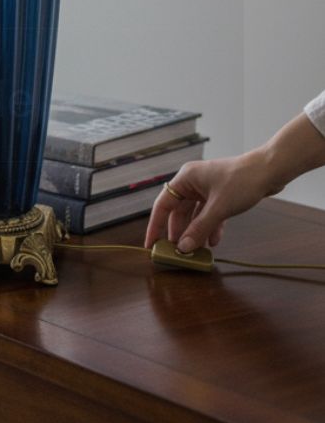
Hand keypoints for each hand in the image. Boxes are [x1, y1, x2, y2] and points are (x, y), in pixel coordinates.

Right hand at [144, 151, 270, 252]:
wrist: (270, 170)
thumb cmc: (241, 181)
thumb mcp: (218, 208)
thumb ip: (199, 228)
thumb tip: (183, 248)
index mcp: (186, 179)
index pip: (163, 204)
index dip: (156, 225)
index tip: (151, 244)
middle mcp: (193, 182)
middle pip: (178, 211)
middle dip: (179, 232)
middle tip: (176, 252)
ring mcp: (207, 188)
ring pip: (194, 214)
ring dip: (195, 232)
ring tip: (196, 251)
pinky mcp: (220, 195)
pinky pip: (209, 214)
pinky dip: (210, 227)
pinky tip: (214, 242)